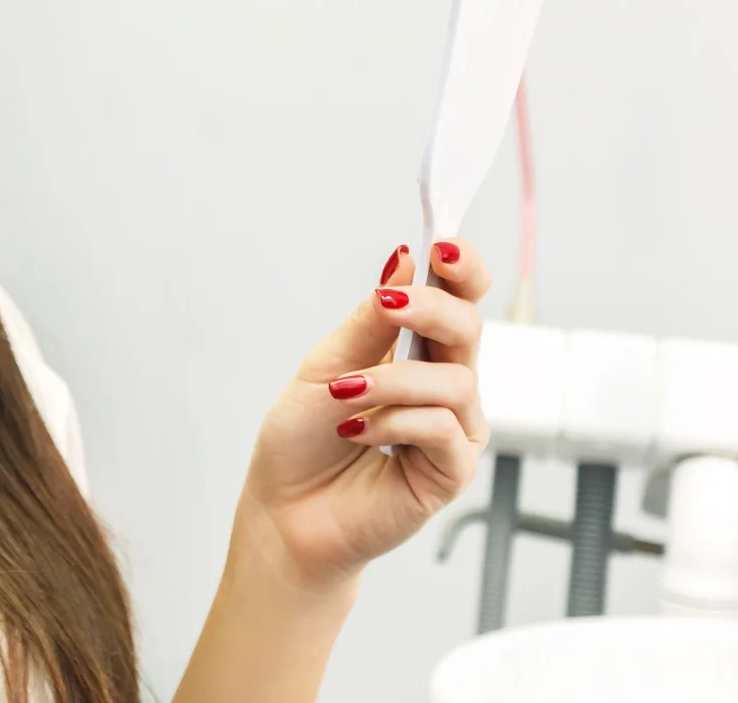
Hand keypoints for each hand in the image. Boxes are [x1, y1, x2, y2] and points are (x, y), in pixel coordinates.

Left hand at [236, 239, 491, 590]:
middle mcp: (444, 386)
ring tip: (342, 397)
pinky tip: (355, 433)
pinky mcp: (452, 472)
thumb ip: (370, 320)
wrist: (284, 510)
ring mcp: (453, 429)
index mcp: (417, 352)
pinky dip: (391, 424)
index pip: (458, 299)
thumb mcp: (328, 365)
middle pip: (468, 327)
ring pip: (453, 380)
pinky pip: (442, 429)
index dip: (463, 268)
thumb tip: (403, 259)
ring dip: (389, 380)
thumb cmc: (303, 439)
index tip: (443, 244)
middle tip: (388, 301)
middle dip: (430, 306)